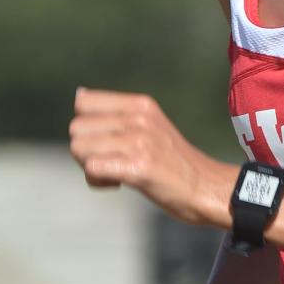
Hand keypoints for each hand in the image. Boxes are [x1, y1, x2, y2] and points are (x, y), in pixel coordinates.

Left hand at [68, 87, 235, 225]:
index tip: (105, 140)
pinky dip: (99, 181)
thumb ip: (118, 113)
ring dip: (90, 167)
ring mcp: (139, 142)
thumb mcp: (151, 125)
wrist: (207, 188)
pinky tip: (119, 184)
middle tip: (111, 161)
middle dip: (85, 150)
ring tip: (115, 173)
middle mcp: (139, 119)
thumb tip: (79, 95)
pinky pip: (92, 168)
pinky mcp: (139, 167)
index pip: (83, 102)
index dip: (86, 126)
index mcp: (141, 105)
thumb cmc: (174, 162)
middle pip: (77, 129)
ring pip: (79, 148)